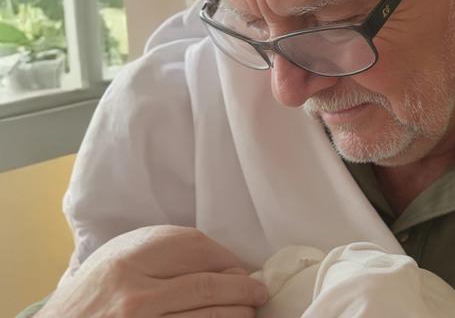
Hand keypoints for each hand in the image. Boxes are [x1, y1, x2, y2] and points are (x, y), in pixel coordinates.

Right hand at [37, 225, 267, 316]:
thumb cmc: (92, 294)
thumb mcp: (118, 258)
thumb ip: (163, 252)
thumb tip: (224, 263)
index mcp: (129, 261)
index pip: (196, 248)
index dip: (227, 258)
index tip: (239, 267)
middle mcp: (135, 294)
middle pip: (208, 286)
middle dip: (243, 289)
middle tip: (258, 291)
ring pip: (208, 317)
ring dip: (237, 314)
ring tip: (248, 310)